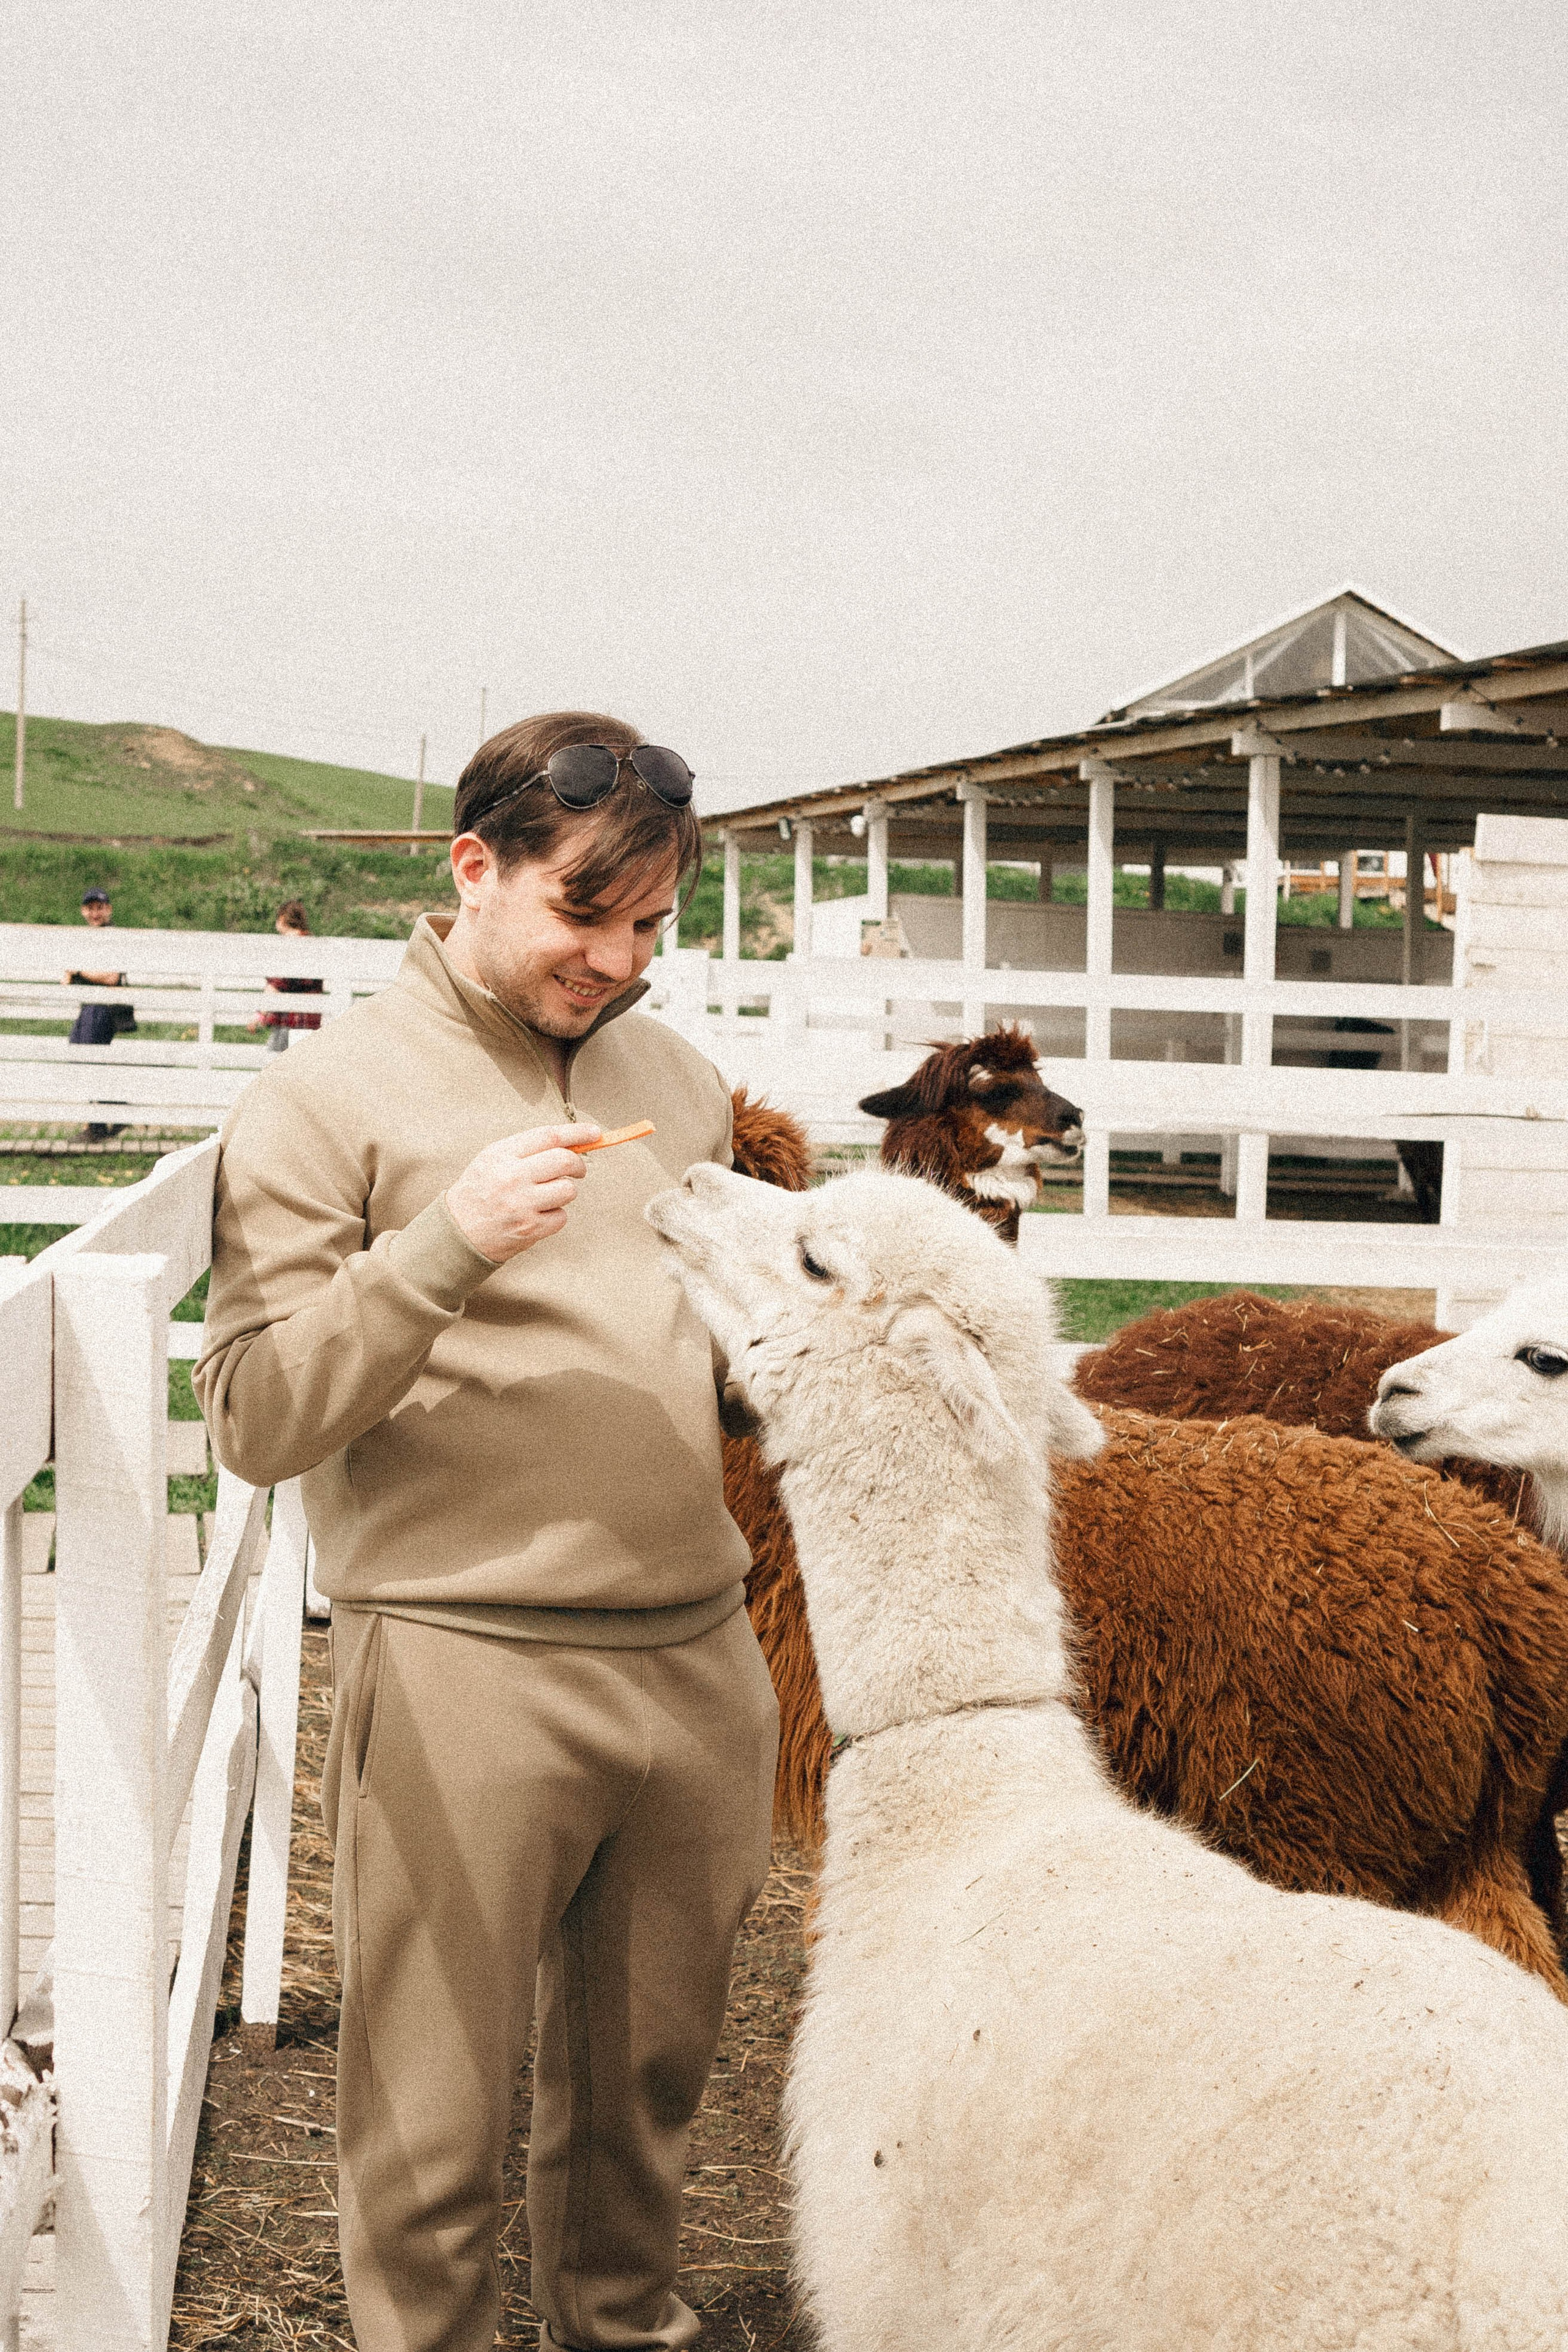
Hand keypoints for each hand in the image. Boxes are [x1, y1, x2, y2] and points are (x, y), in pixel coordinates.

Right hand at [445, 1123, 602, 1263]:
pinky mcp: (530, 1228)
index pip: (549, 1136)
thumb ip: (528, 1148)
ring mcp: (522, 1205)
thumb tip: (573, 1143)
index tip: (594, 1133)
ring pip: (568, 1190)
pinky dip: (555, 1215)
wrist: (459, 1231)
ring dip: (565, 1191)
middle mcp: (512, 1178)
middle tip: (578, 1169)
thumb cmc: (481, 1190)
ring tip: (547, 1196)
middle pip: (564, 1160)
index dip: (577, 1133)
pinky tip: (538, 1215)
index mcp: (501, 1155)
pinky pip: (562, 1216)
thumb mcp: (493, 1159)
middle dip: (579, 1164)